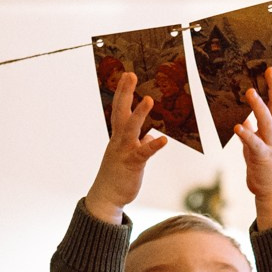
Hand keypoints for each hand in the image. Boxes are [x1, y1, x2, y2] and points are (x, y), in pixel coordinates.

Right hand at [86, 71, 167, 224]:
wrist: (107, 197)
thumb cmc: (119, 174)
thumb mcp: (130, 155)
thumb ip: (140, 142)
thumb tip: (150, 136)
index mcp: (119, 136)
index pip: (120, 109)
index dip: (123, 91)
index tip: (127, 75)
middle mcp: (119, 140)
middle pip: (120, 111)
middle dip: (125, 92)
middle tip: (130, 74)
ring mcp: (125, 151)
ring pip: (131, 129)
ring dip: (139, 113)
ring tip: (148, 99)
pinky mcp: (132, 164)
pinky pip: (144, 153)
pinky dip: (153, 146)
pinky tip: (163, 140)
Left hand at [234, 66, 271, 230]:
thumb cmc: (264, 169)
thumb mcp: (256, 148)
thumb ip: (252, 133)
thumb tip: (245, 121)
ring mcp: (270, 146)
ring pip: (267, 123)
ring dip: (259, 107)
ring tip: (250, 92)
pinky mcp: (262, 159)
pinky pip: (254, 145)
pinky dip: (246, 135)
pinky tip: (239, 126)